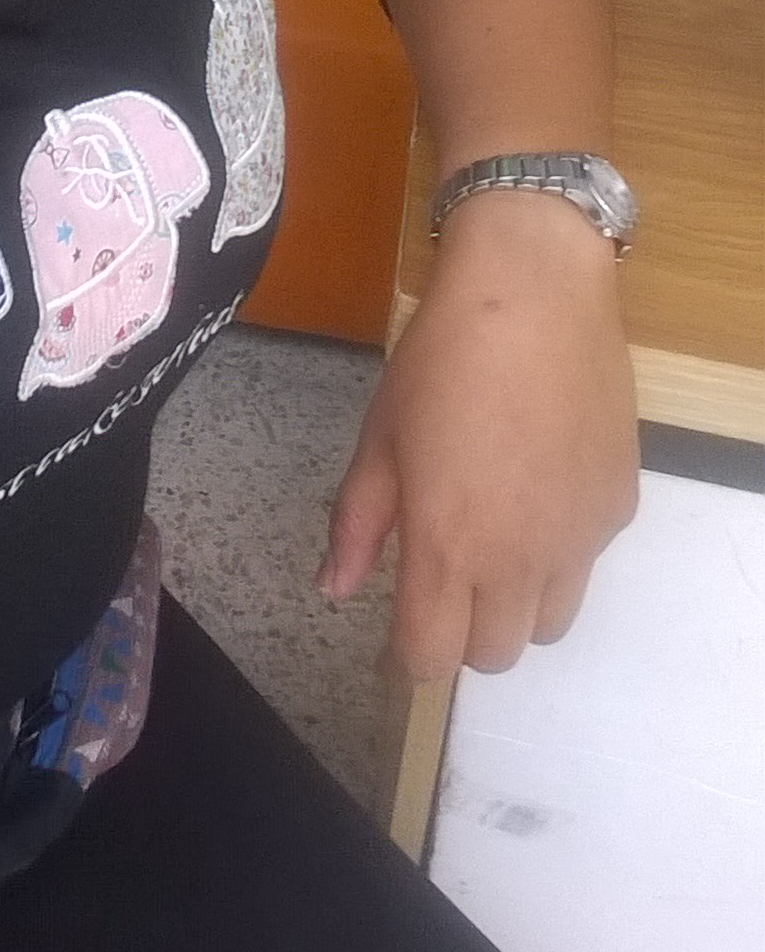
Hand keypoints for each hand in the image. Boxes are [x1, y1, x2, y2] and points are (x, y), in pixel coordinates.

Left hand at [317, 192, 639, 682]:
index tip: (398, 628)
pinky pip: (586, 564)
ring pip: (549, 625)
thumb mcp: (380, 436)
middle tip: (444, 578)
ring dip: (515, 606)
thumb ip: (356, 524)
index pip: (430, 657)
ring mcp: (577, 540)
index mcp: (447, 547)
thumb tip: (334, 588)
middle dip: (461, 632)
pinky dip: (560, 553)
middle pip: (493, 655)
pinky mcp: (617, 509)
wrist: (535, 294)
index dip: (408, 654)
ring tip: (495, 543)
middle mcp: (518, 562)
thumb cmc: (441, 359)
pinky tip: (539, 489)